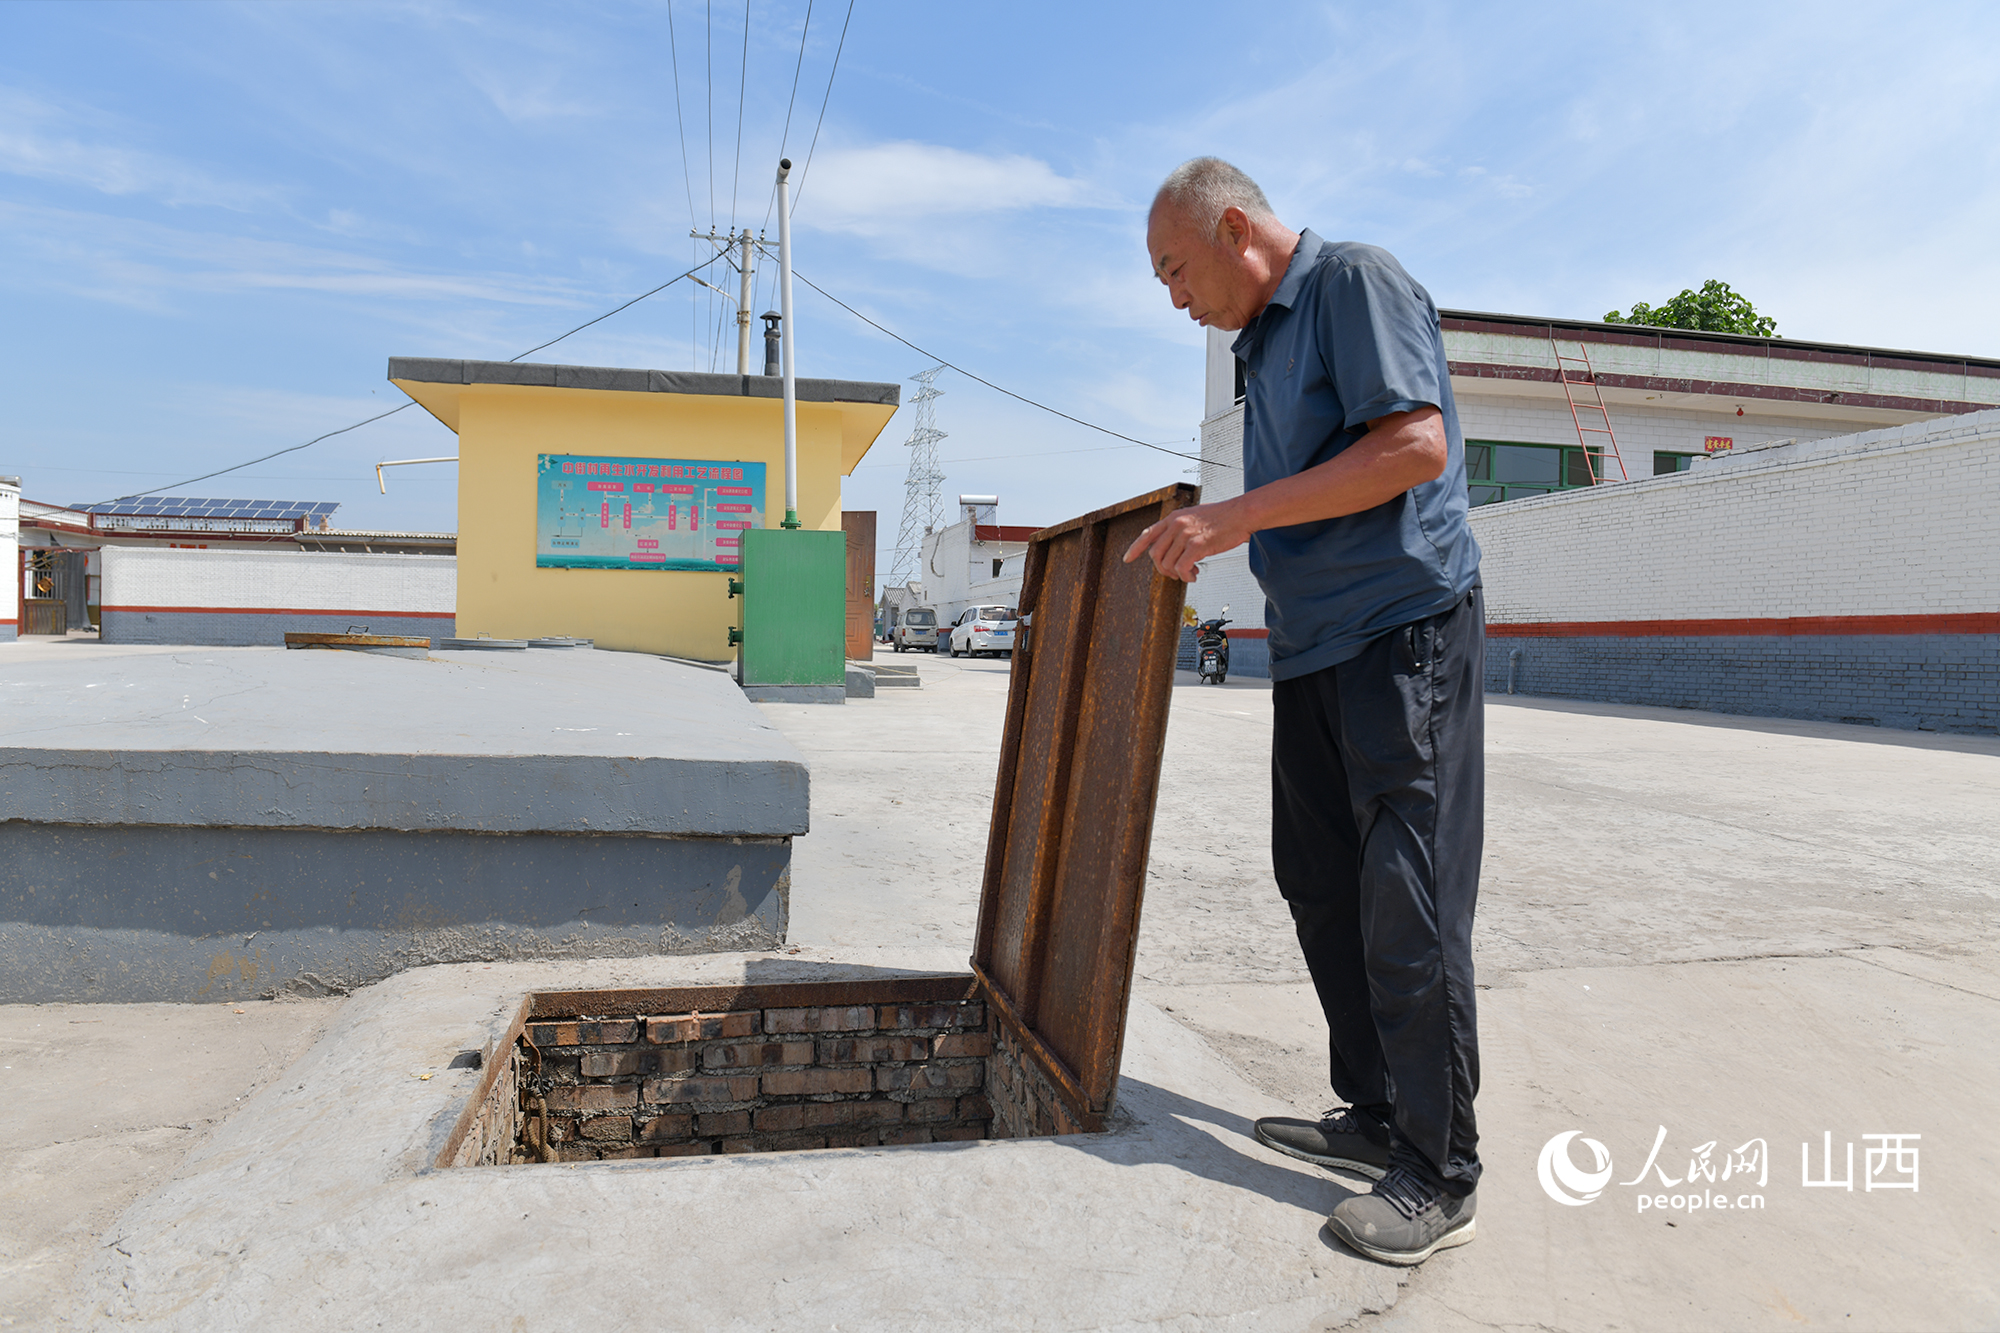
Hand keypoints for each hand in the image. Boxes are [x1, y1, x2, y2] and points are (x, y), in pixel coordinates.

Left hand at [1121, 500, 1250, 582]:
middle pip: (1155, 554)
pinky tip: (1193, 575)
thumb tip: (1172, 546)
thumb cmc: (1222, 517)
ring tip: (1189, 573)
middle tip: (1173, 573)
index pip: (1147, 534)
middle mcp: (1176, 525)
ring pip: (1168, 563)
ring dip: (1177, 574)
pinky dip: (1185, 576)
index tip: (1127, 558)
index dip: (1135, 548)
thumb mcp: (1194, 516)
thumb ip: (1180, 528)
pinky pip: (1182, 568)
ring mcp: (1186, 535)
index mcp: (1173, 518)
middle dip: (1162, 568)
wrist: (1241, 514)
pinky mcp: (1197, 546)